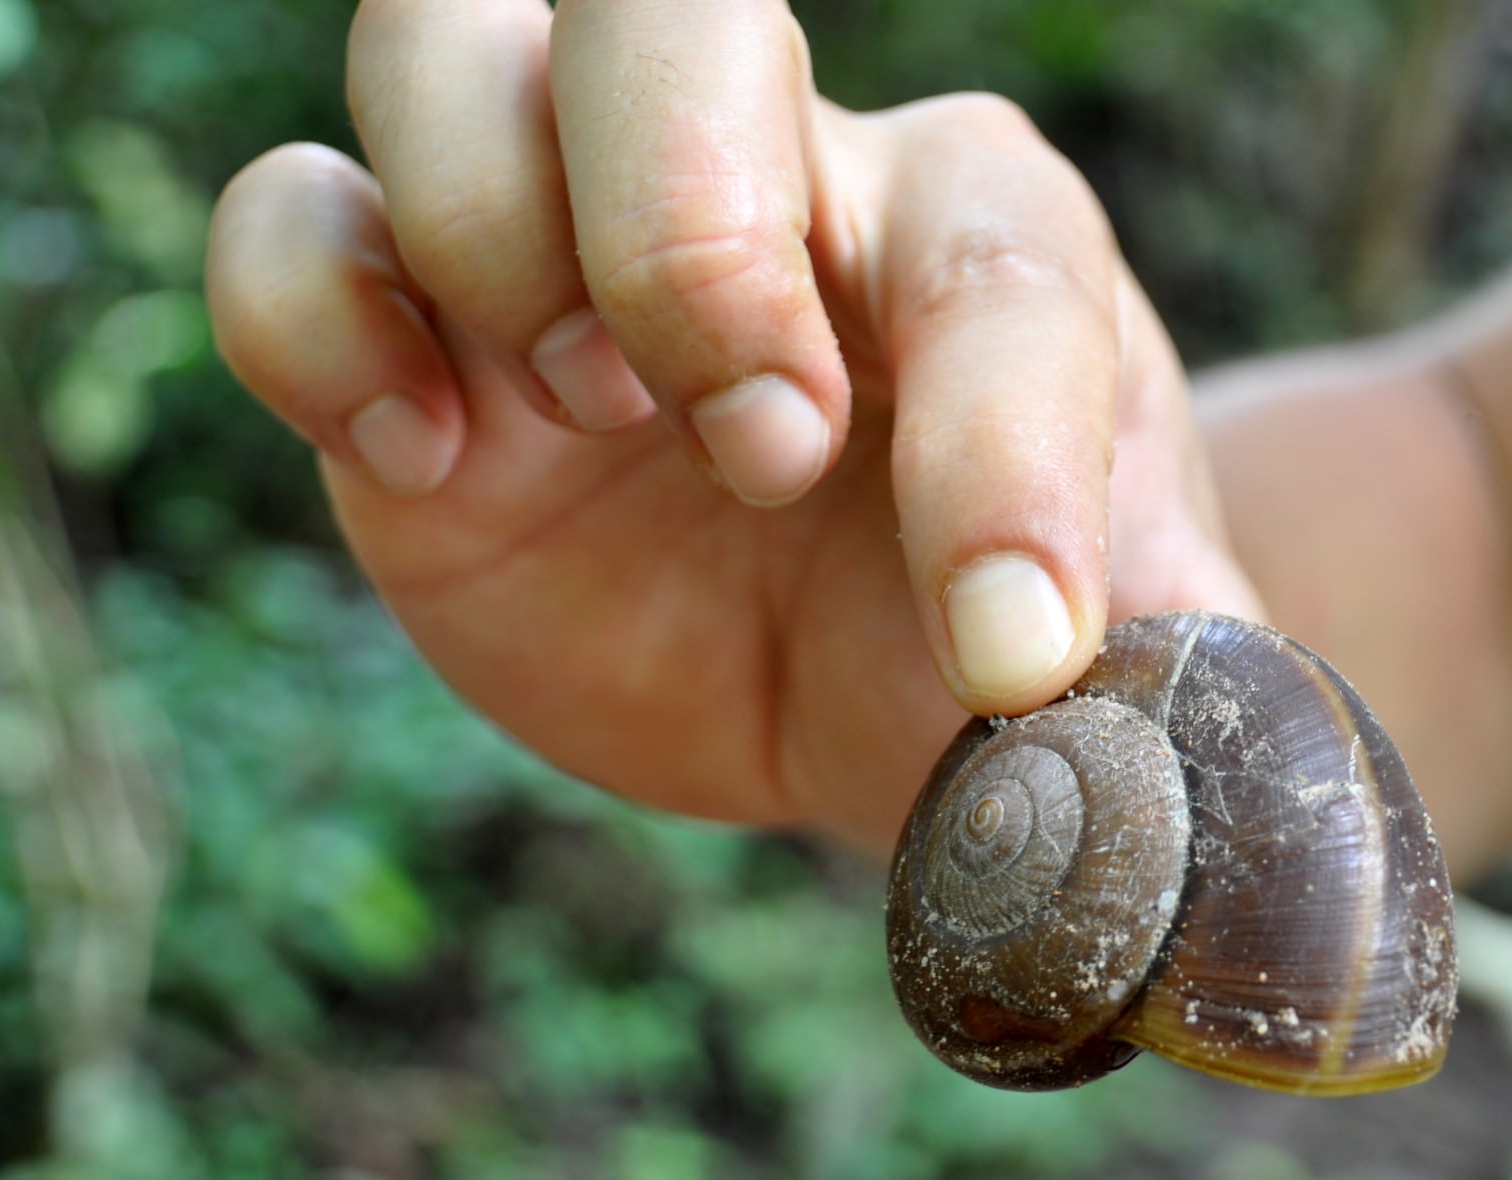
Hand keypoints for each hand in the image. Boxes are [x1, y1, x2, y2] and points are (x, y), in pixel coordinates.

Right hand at [205, 0, 1262, 853]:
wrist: (840, 677)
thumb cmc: (976, 638)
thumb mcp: (1099, 666)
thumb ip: (1174, 681)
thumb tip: (1217, 772)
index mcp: (973, 243)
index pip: (993, 261)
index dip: (1002, 456)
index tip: (1010, 658)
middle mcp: (771, 190)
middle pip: (675, 10)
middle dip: (690, 229)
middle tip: (757, 445)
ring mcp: (565, 245)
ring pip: (455, 47)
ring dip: (503, 239)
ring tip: (589, 427)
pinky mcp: (414, 338)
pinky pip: (294, 214)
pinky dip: (315, 307)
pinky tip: (421, 459)